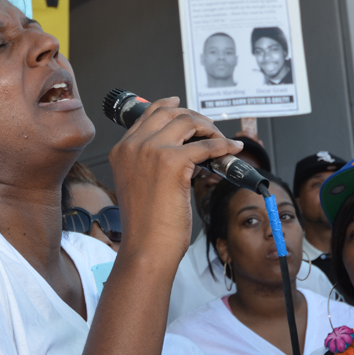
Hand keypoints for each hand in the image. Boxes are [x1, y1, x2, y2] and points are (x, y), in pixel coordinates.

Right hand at [108, 98, 242, 262]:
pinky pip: (207, 145)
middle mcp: (133, 146)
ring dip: (209, 128)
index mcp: (121, 150)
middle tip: (209, 128)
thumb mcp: (140, 184)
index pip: (148, 115)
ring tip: (220, 141)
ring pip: (188, 122)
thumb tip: (185, 150)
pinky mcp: (172, 161)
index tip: (182, 106)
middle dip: (194, 117)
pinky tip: (232, 149)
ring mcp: (151, 150)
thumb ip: (152, 163)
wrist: (146, 248)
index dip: (170, 107)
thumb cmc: (146, 227)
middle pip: (169, 113)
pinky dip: (224, 145)